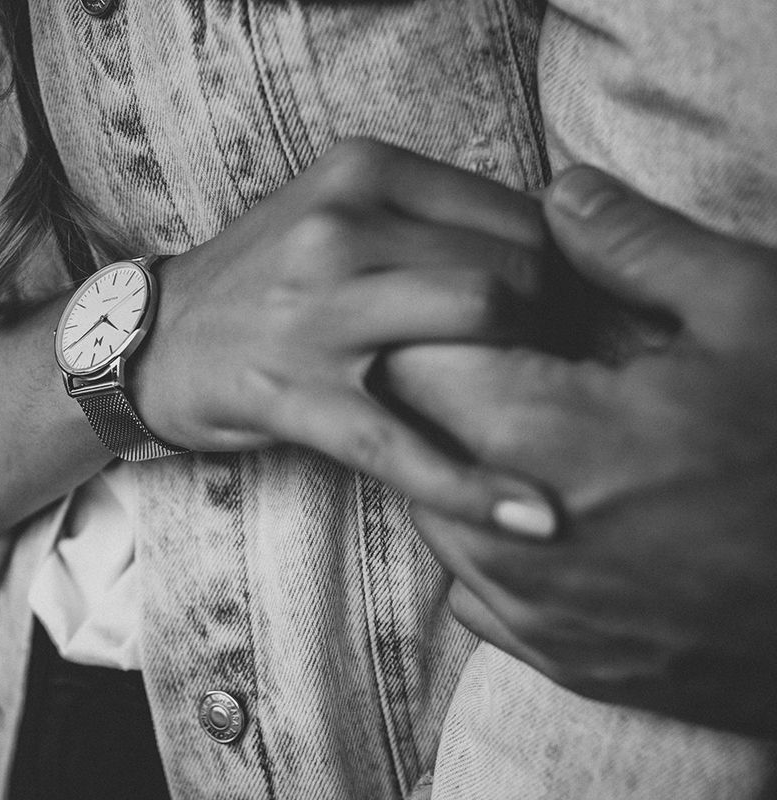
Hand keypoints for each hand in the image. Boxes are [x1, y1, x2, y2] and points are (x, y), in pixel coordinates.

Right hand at [135, 138, 558, 533]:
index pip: (515, 214)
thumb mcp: (334, 211)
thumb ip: (426, 219)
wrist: (152, 338)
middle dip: (560, 326)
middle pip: (511, 264)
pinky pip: (403, 444)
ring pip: (478, 316)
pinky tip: (535, 518)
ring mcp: (315, 311)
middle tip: (569, 371)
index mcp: (362, 172)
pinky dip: (475, 487)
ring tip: (547, 410)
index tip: (574, 320)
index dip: (566, 274)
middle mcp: (340, 226)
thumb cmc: (264, 279)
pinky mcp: (293, 394)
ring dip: (534, 374)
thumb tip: (553, 258)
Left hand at [387, 166, 776, 736]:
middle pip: (413, 443)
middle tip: (527, 374)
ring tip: (550, 442)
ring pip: (435, 517)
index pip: (409, 364)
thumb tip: (560, 189)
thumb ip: (636, 244)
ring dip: (466, 472)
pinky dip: (494, 547)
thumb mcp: (750, 312)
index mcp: (543, 434)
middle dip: (450, 398)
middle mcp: (513, 534)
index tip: (491, 317)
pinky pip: (474, 591)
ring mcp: (536, 610)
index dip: (443, 328)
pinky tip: (560, 516)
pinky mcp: (563, 660)